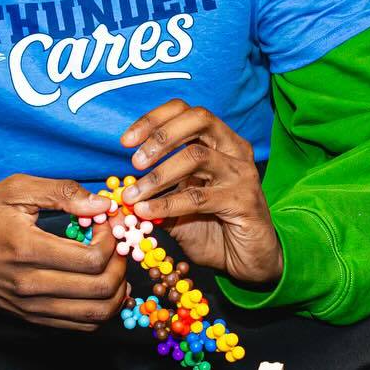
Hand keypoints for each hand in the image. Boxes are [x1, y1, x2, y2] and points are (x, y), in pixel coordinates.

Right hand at [0, 176, 128, 329]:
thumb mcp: (16, 189)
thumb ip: (62, 193)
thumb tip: (103, 205)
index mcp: (26, 249)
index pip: (91, 259)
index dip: (113, 240)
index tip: (108, 223)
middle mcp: (29, 285)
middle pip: (99, 289)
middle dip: (120, 264)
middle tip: (118, 244)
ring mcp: (31, 306)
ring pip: (95, 315)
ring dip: (117, 290)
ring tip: (114, 266)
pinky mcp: (32, 318)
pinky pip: (80, 325)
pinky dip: (101, 309)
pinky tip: (102, 286)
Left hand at [76, 99, 280, 289]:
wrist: (248, 259)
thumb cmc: (213, 227)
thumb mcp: (178, 205)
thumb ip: (156, 192)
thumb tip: (120, 188)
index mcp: (218, 140)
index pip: (186, 110)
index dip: (153, 119)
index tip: (125, 141)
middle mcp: (233, 149)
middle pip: (198, 119)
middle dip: (160, 136)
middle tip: (134, 162)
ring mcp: (240, 173)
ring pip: (196, 156)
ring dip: (158, 175)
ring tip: (135, 195)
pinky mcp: (243, 200)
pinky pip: (198, 197)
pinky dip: (167, 204)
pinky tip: (147, 212)